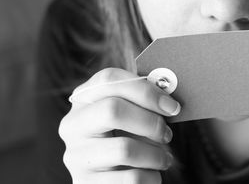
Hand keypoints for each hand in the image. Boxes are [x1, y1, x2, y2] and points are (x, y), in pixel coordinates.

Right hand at [59, 68, 180, 183]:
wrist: (111, 179)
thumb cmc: (126, 138)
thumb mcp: (129, 115)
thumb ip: (141, 102)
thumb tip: (168, 102)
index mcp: (83, 98)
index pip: (109, 79)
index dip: (145, 90)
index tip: (171, 106)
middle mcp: (73, 125)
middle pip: (112, 109)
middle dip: (150, 122)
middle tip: (166, 134)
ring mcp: (75, 156)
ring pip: (125, 149)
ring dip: (155, 155)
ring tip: (163, 158)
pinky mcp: (85, 183)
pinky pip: (131, 178)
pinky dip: (151, 177)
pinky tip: (151, 174)